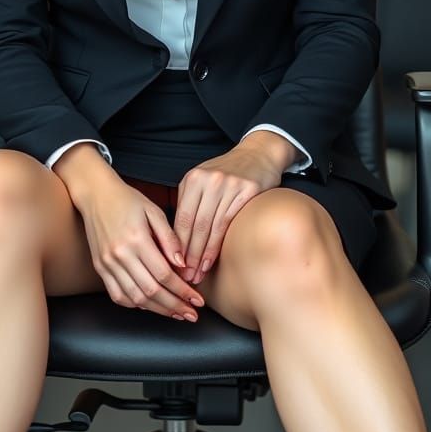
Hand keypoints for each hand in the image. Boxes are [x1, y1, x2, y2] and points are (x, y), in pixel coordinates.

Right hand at [78, 175, 205, 321]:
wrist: (96, 194)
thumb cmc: (127, 199)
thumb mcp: (154, 211)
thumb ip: (169, 238)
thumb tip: (183, 265)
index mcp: (136, 239)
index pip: (164, 274)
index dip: (183, 291)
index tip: (197, 300)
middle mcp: (120, 255)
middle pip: (151, 291)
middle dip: (175, 306)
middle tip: (191, 314)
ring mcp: (107, 263)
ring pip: (135, 298)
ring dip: (158, 310)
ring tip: (176, 313)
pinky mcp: (100, 267)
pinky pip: (117, 295)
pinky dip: (135, 304)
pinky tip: (150, 305)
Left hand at [174, 137, 291, 284]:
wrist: (259, 154)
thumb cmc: (228, 173)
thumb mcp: (203, 181)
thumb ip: (190, 203)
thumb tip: (176, 239)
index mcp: (192, 179)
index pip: (181, 217)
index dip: (175, 244)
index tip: (171, 265)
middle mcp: (208, 181)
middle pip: (193, 225)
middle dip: (187, 255)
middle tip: (183, 277)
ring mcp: (227, 185)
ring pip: (209, 227)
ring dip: (201, 255)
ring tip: (196, 274)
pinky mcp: (246, 191)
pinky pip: (226, 224)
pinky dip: (216, 246)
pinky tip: (211, 261)